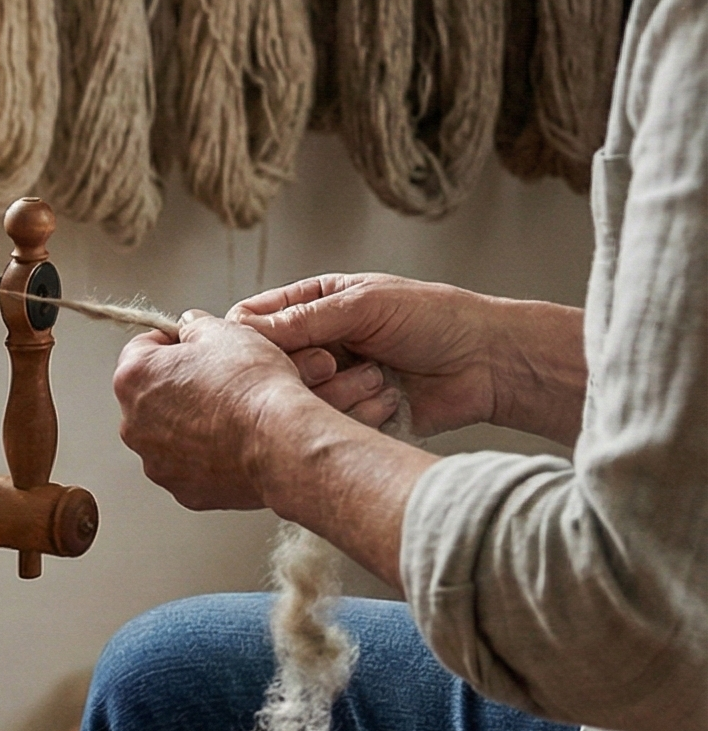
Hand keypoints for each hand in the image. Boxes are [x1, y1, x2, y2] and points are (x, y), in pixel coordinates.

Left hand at [112, 311, 316, 511]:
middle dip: (180, 387)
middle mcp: (134, 424)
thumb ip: (196, 326)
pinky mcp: (183, 490)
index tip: (194, 346)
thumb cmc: (253, 388)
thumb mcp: (225, 332)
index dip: (172, 343)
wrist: (283, 442)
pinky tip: (236, 445)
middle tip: (219, 382)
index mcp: (134, 378)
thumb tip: (190, 326)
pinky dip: (207, 457)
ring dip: (191, 424)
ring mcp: (156, 462)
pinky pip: (190, 467)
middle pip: (152, 396)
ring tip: (232, 416)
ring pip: (169, 435)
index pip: (141, 349)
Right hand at [233, 274, 503, 436]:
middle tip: (330, 364)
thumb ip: (303, 319)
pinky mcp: (351, 417)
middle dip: (300, 369)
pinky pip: (328, 425)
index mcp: (313, 307)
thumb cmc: (435, 319)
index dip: (250, 340)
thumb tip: (242, 329)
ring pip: (296, 402)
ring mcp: (333, 384)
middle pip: (269, 369)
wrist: (488, 363)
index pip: (253, 323)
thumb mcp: (364, 305)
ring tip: (377, 378)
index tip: (268, 350)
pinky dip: (357, 412)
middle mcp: (317, 346)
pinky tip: (388, 397)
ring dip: (337, 392)